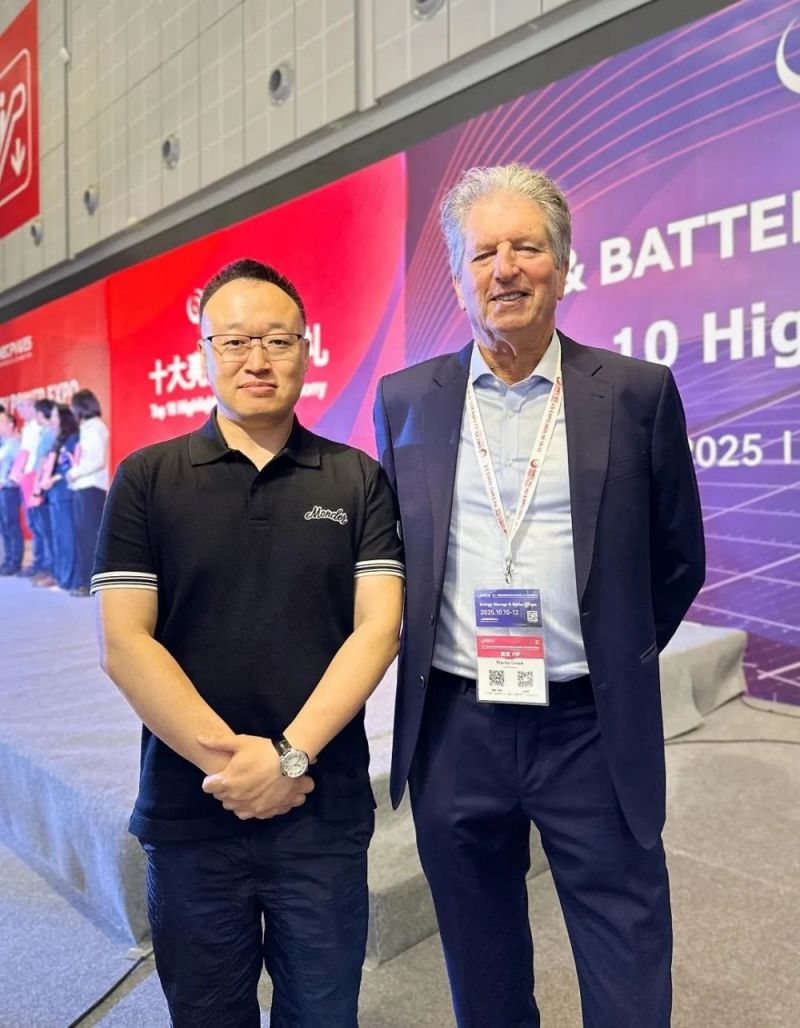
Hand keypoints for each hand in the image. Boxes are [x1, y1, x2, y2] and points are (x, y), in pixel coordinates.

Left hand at [198, 733, 313, 819]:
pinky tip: (255, 797)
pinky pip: (250, 815)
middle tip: (233, 778)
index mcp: (228, 782)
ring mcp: (251, 807)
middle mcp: (237, 798)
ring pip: (235, 809)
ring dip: (236, 801)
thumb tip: (199, 738)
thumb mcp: (241, 742)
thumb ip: (218, 742)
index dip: (212, 780)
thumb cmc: (264, 751)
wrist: (290, 761)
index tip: (219, 774)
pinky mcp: (264, 812)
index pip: (208, 787)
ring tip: (245, 788)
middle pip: (221, 799)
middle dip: (224, 790)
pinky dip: (250, 808)